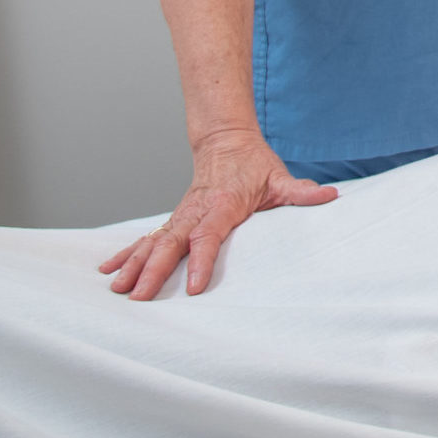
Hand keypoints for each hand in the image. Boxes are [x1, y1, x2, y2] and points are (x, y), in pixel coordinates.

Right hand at [98, 128, 336, 299]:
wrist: (226, 141)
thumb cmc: (255, 165)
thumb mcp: (281, 179)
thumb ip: (301, 192)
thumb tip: (329, 196)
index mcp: (223, 205)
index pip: (210, 237)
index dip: (202, 261)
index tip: (194, 287)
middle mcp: (196, 211)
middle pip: (172, 244)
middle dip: (153, 270)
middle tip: (137, 295)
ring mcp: (181, 215)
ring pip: (154, 242)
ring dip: (134, 265)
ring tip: (117, 289)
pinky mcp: (174, 219)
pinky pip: (147, 238)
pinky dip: (127, 253)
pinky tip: (108, 270)